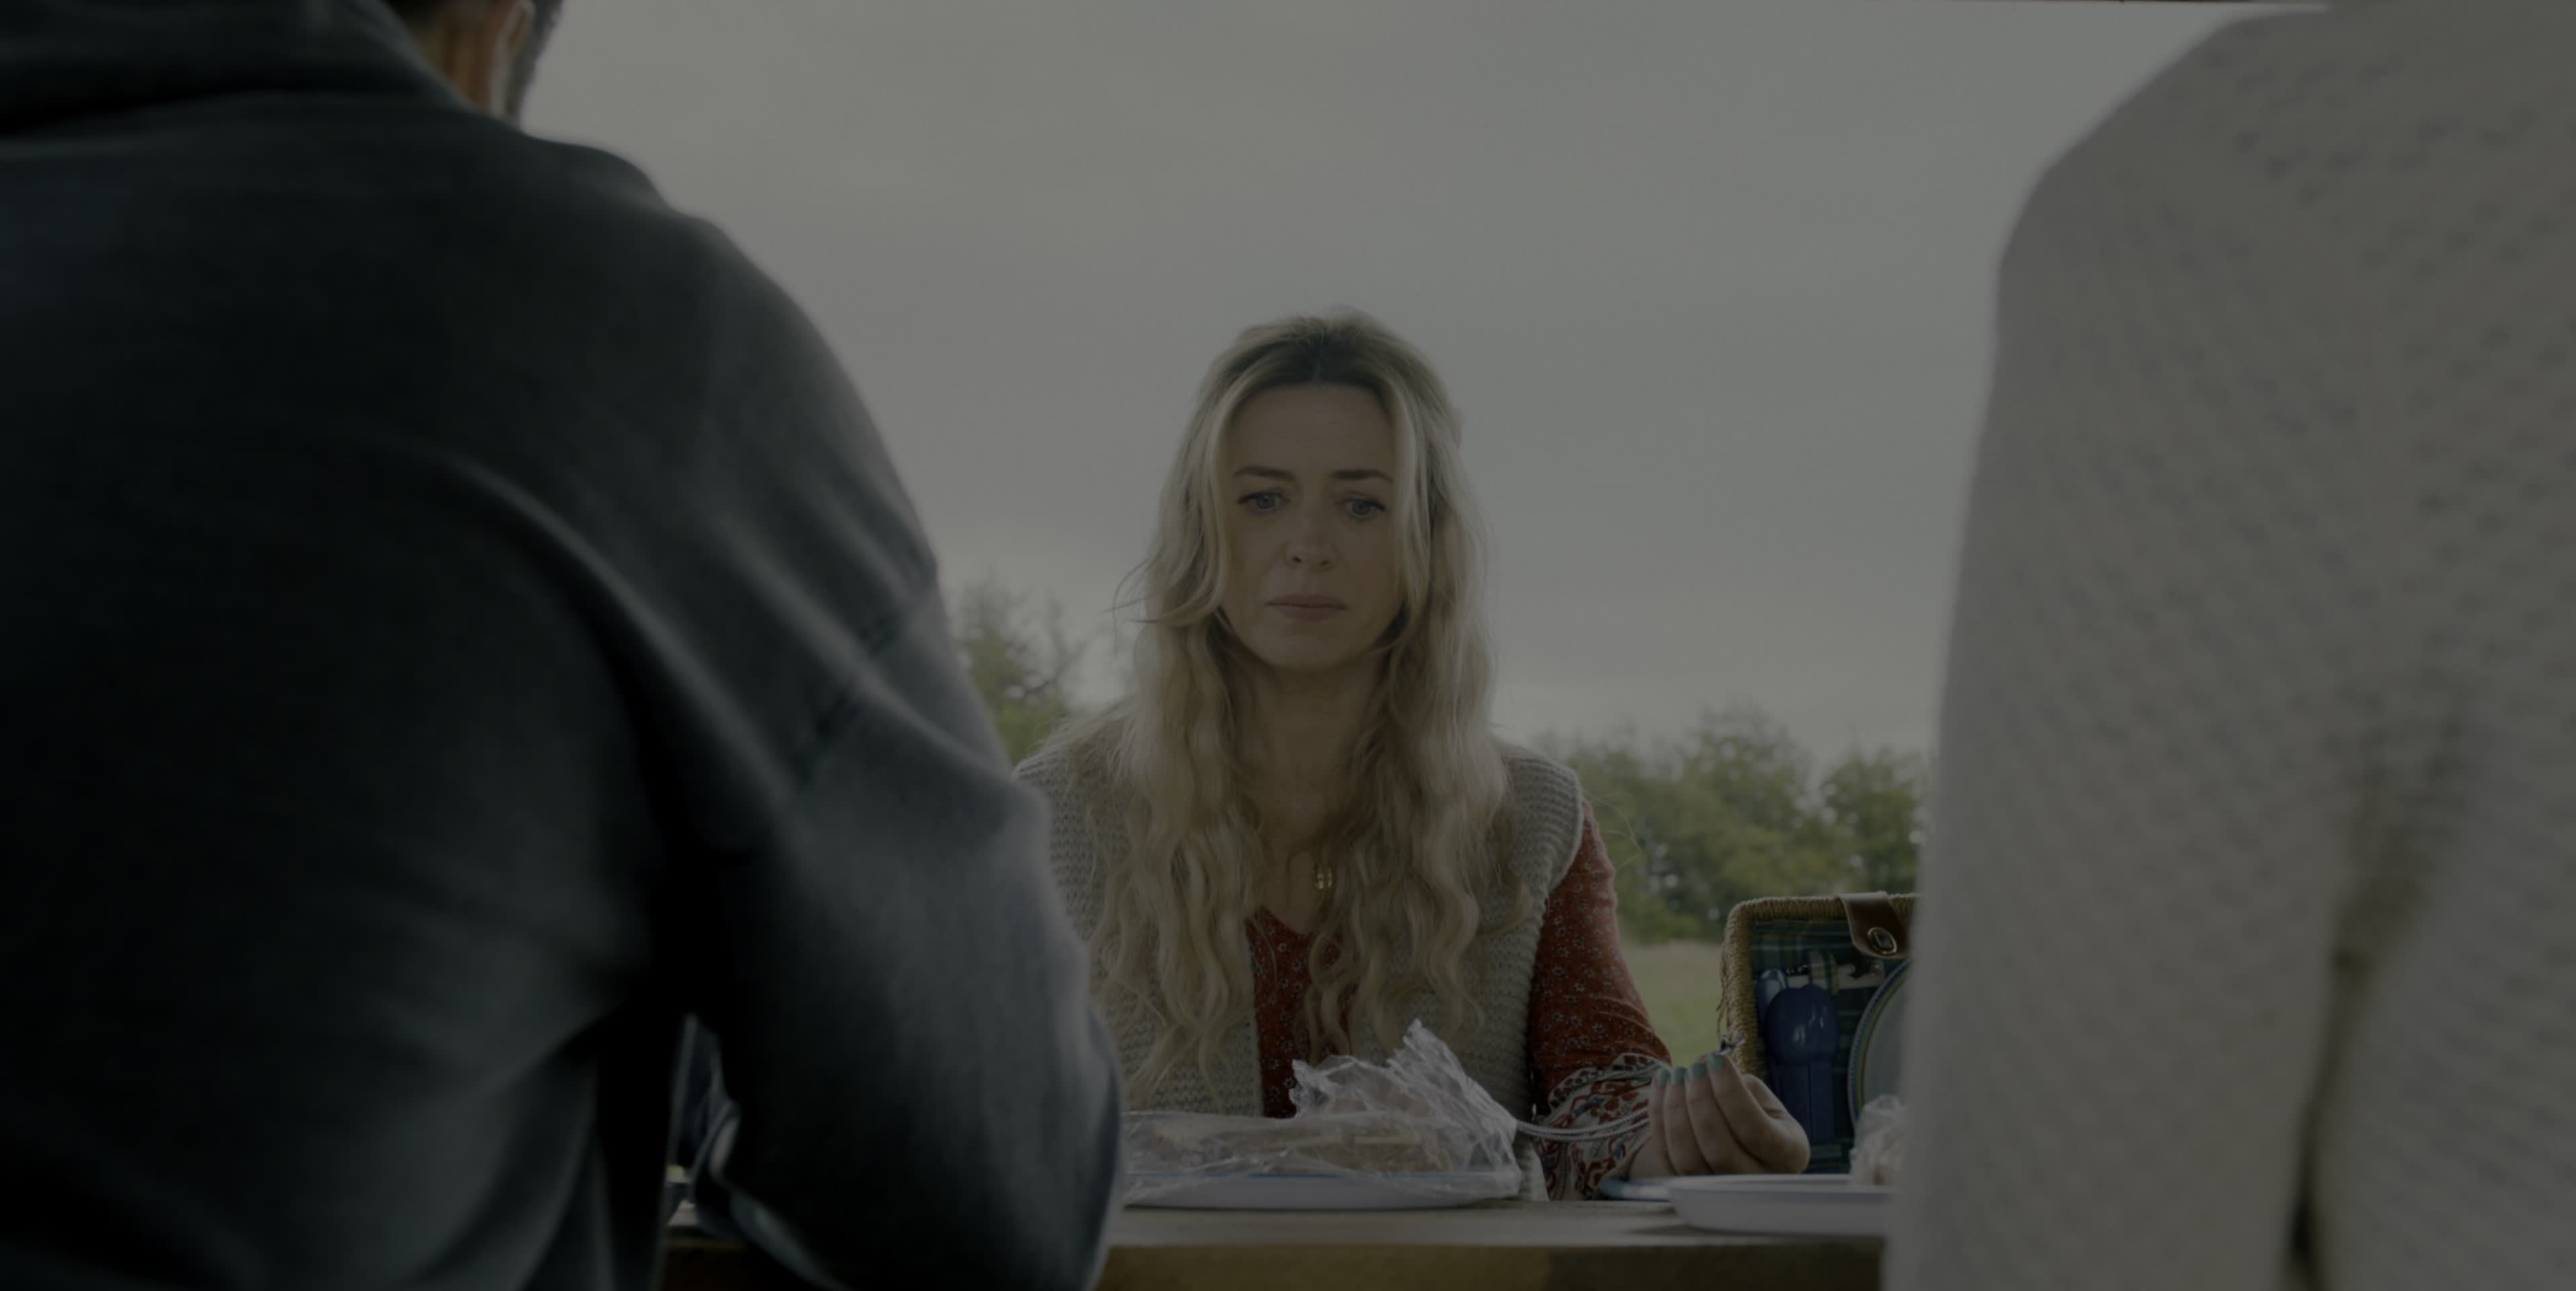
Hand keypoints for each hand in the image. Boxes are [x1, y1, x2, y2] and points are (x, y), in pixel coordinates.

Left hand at [1623, 1050, 1810, 1178]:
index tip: (1715, 1059)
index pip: (1753, 1128)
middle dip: (1700, 1102)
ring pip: (1688, 1159)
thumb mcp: (1763, 1099)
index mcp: (1788, 1155)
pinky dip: (1658, 1119)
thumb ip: (1739, 1086)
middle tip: (1692, 1069)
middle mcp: (1757, 1181)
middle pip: (1719, 1150)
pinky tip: (1661, 1086)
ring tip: (1674, 1076)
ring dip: (1674, 1111)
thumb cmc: (1758, 1115)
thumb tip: (1704, 1066)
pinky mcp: (1689, 1189)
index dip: (1729, 1092)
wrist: (1743, 1143)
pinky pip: (1667, 1158)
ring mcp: (1721, 1192)